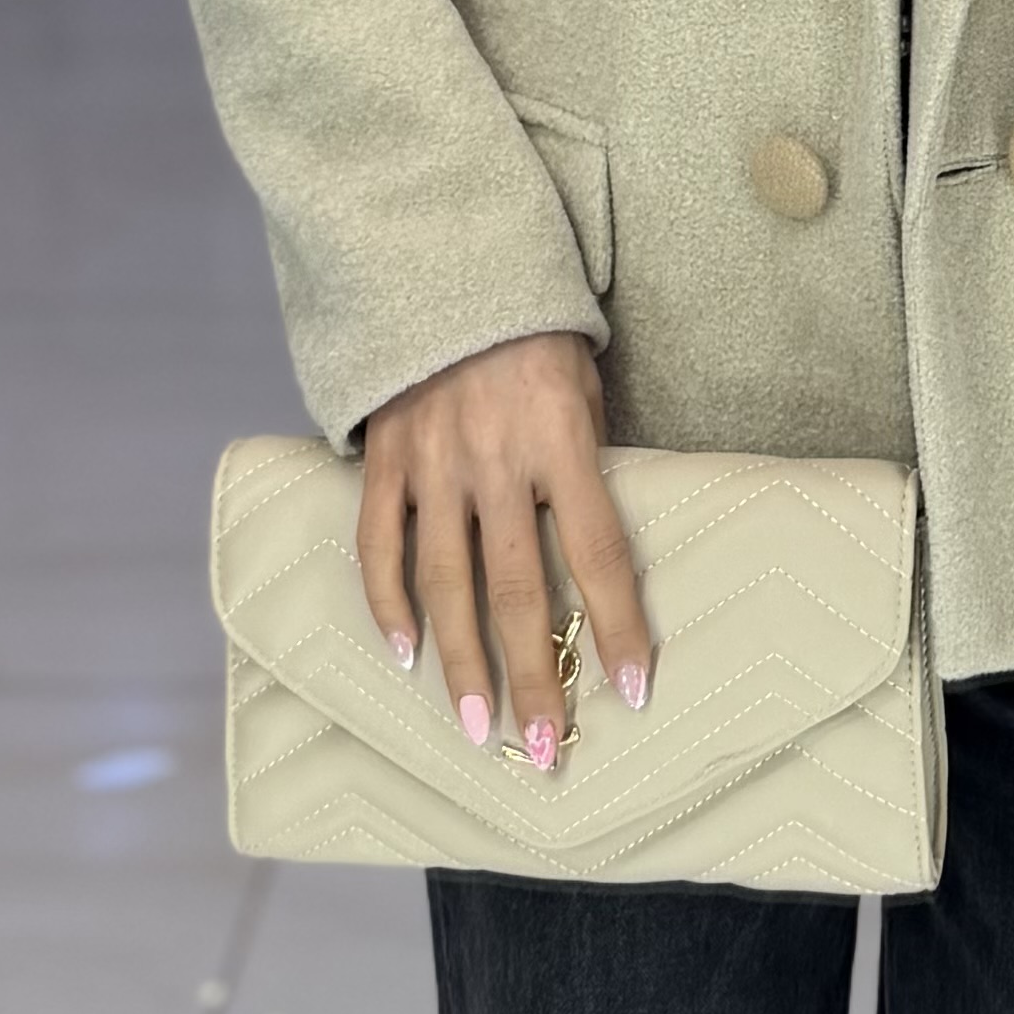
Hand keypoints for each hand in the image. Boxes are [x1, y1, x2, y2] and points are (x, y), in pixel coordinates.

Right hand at [356, 329, 656, 771]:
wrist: (442, 263)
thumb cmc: (535, 333)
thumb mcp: (584, 385)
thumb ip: (585, 464)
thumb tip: (594, 558)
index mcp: (562, 439)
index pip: (600, 552)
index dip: (618, 626)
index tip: (633, 692)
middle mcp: (496, 460)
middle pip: (519, 590)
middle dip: (535, 676)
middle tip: (542, 750)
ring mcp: (433, 463)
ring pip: (447, 583)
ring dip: (461, 664)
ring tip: (478, 728)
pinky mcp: (384, 459)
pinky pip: (380, 543)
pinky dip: (388, 602)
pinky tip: (404, 653)